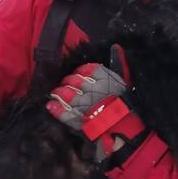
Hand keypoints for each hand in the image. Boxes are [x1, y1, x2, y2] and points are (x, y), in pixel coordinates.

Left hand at [47, 47, 143, 161]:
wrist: (126, 131)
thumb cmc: (126, 106)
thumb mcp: (125, 82)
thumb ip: (119, 64)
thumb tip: (115, 47)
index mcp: (107, 80)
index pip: (87, 70)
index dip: (79, 72)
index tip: (77, 75)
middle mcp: (95, 90)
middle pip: (74, 81)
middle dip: (67, 83)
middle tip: (64, 85)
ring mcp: (86, 106)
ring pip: (67, 95)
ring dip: (59, 94)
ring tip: (55, 94)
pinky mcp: (79, 121)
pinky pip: (63, 112)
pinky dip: (56, 109)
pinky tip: (50, 106)